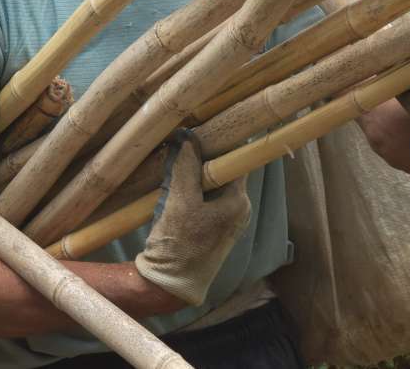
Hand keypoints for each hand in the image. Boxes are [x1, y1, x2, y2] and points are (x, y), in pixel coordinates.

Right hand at [134, 132, 250, 306]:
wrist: (170, 283)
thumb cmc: (180, 243)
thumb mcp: (180, 200)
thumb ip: (185, 166)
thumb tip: (188, 137)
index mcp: (238, 201)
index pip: (237, 160)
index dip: (221, 142)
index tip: (203, 126)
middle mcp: (238, 209)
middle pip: (223, 170)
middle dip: (203, 155)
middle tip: (182, 140)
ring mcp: (225, 219)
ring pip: (211, 183)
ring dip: (193, 171)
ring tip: (173, 159)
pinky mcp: (210, 226)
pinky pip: (203, 197)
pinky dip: (190, 186)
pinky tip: (172, 181)